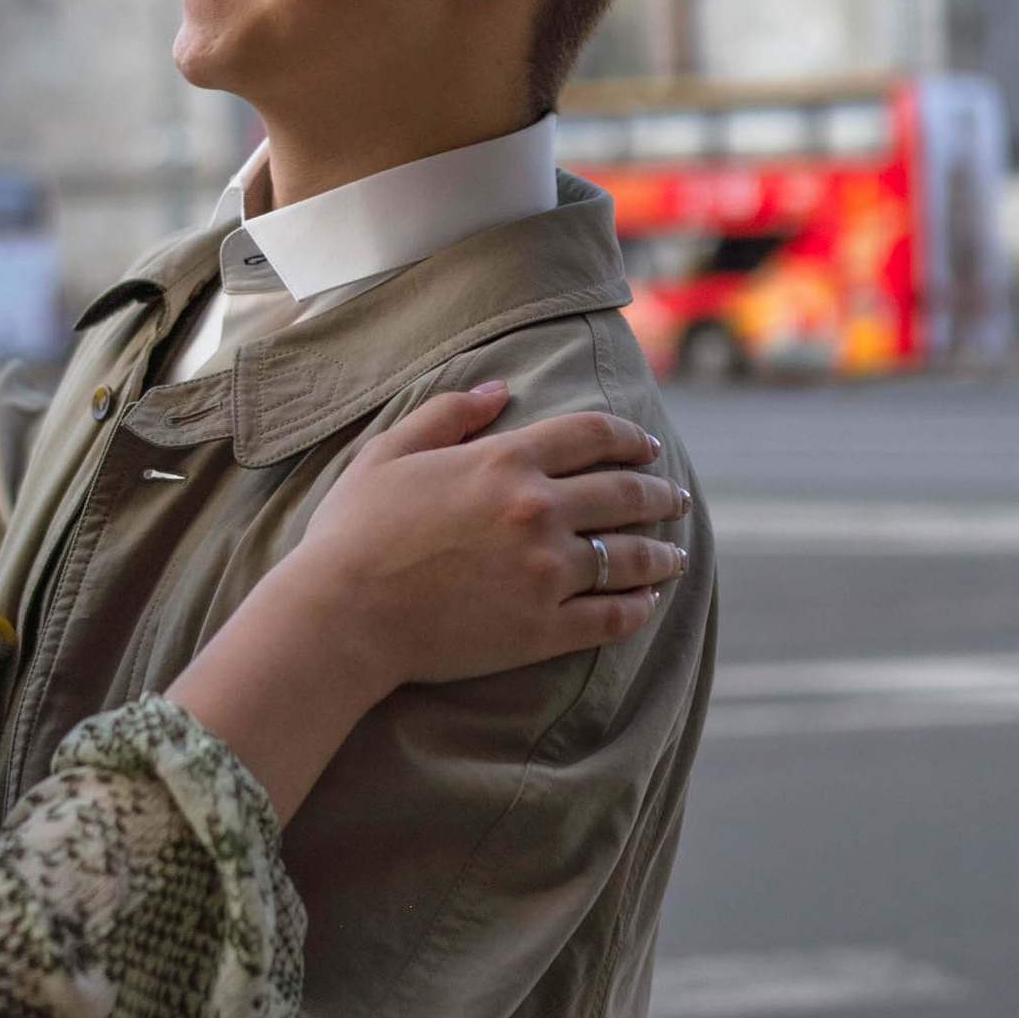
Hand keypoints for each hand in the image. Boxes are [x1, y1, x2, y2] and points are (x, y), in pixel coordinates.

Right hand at [299, 384, 686, 690]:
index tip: (647, 447)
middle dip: (660, 493)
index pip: (592, 435)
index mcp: (504, 461)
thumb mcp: (389, 453)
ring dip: (663, 552)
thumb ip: (449, 413)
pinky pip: (612, 615)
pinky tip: (648, 602)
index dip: (628, 437)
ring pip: (630, 556)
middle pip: (625, 493)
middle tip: (676, 497)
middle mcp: (537, 511)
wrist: (341, 614)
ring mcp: (546, 572)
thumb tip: (500, 388)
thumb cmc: (354, 531)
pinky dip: (639, 607)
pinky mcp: (544, 629)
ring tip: (677, 554)